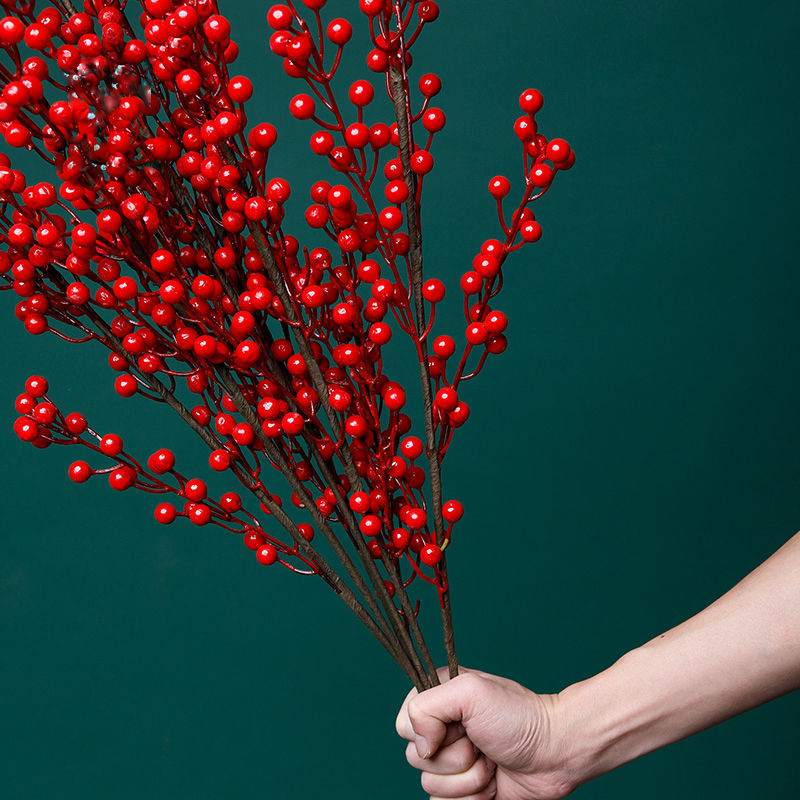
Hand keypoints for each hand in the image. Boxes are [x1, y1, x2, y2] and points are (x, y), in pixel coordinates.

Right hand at [396, 667, 574, 799]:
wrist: (555, 753)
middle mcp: (442, 730)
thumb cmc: (518, 717)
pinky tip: (492, 784)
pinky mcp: (464, 791)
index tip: (459, 726)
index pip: (403, 723)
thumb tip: (421, 745)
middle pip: (415, 759)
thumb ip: (427, 706)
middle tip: (482, 744)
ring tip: (491, 762)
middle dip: (454, 759)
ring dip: (467, 780)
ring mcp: (453, 762)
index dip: (427, 732)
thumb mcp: (470, 691)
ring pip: (430, 787)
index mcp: (438, 698)